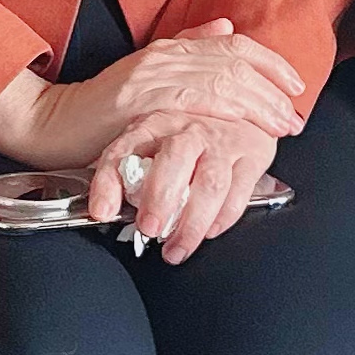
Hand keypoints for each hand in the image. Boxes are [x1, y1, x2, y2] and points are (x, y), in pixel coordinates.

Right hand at [0, 19, 305, 169]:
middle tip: (295, 114)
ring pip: (220, 81)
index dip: (269, 63)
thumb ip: (185, 49)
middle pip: (233, 63)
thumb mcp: (144, 73)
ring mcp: (151, 77)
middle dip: (272, 89)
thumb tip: (224, 28)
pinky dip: (224, 112)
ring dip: (258, 104)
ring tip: (281, 126)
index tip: (295, 85)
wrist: (50, 124)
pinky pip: (191, 102)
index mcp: (169, 49)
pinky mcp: (139, 102)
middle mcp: (164, 56)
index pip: (232, 45)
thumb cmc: (99, 111)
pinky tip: (244, 125)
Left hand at [82, 111, 281, 260]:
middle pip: (175, 160)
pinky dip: (223, 218)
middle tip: (149, 229)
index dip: (110, 182)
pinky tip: (208, 231)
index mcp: (156, 123)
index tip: (102, 211)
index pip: (126, 149)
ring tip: (175, 249)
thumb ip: (124, 172)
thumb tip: (103, 209)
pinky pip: (239, 192)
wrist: (240, 105)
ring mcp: (223, 142)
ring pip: (211, 184)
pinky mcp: (253, 156)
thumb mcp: (150, 142)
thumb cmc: (189, 132)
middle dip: (161, 199)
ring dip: (192, 223)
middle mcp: (190, 130)